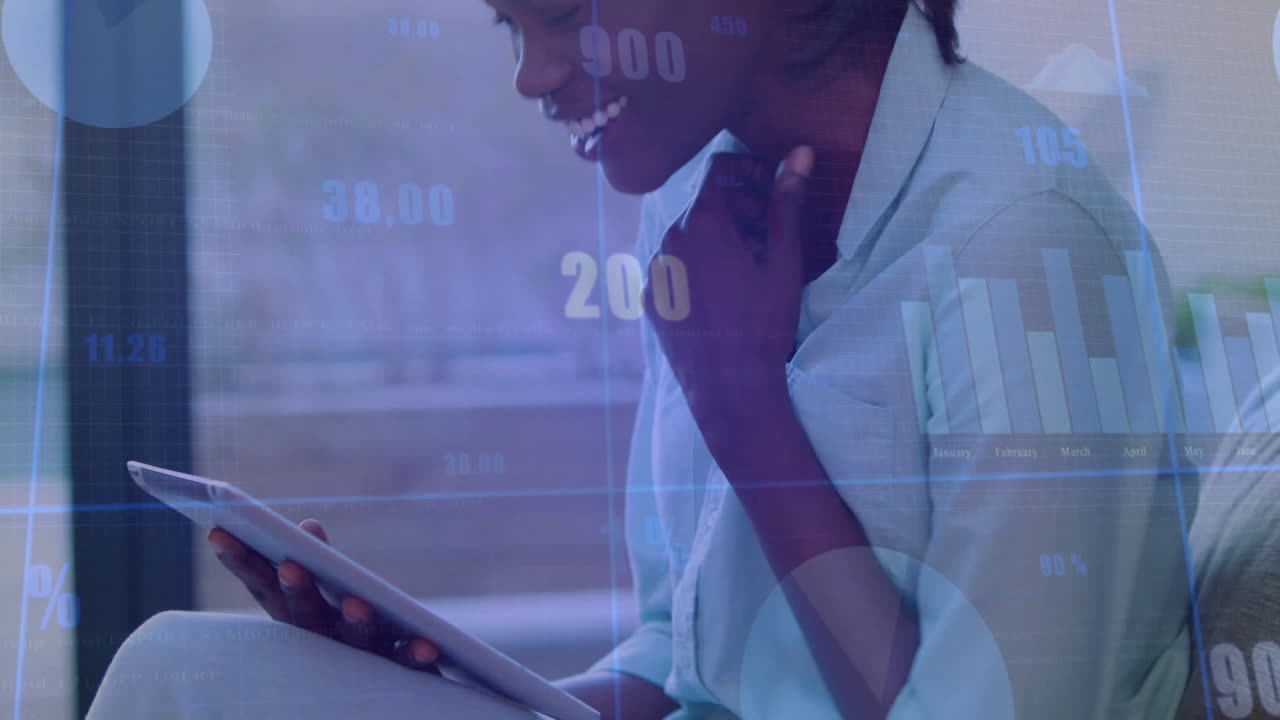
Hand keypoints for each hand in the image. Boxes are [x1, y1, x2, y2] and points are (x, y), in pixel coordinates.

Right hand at [207, 521, 439, 671]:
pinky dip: (414, 656)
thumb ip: (322, 565)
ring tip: (354, 603)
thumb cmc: (351, 642)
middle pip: (306, 616)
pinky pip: (407, 667)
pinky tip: (426, 647)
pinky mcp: (400, 676)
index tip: (218, 531)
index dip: (243, 563)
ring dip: (354, 622)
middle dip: (297, 591)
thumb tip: (309, 526)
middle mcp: (323, 643)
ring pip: (355, 642)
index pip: (266, 589)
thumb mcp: (331, 603)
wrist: (392, 699)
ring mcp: (360, 661)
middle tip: (289, 565)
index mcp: (300, 621)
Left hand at [642, 146, 813, 423]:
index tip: (772, 191)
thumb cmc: (762, 322)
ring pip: (689, 236)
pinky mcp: (651, 299)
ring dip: (720, 240)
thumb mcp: (783, 259)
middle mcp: (668, 240)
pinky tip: (725, 295)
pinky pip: (675, 267)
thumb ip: (787, 201)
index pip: (719, 169)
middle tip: (772, 239)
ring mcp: (655, 271)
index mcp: (701, 223)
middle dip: (740, 211)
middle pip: (706, 204)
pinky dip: (699, 267)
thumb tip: (800, 152)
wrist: (729, 388)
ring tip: (750, 272)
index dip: (750, 171)